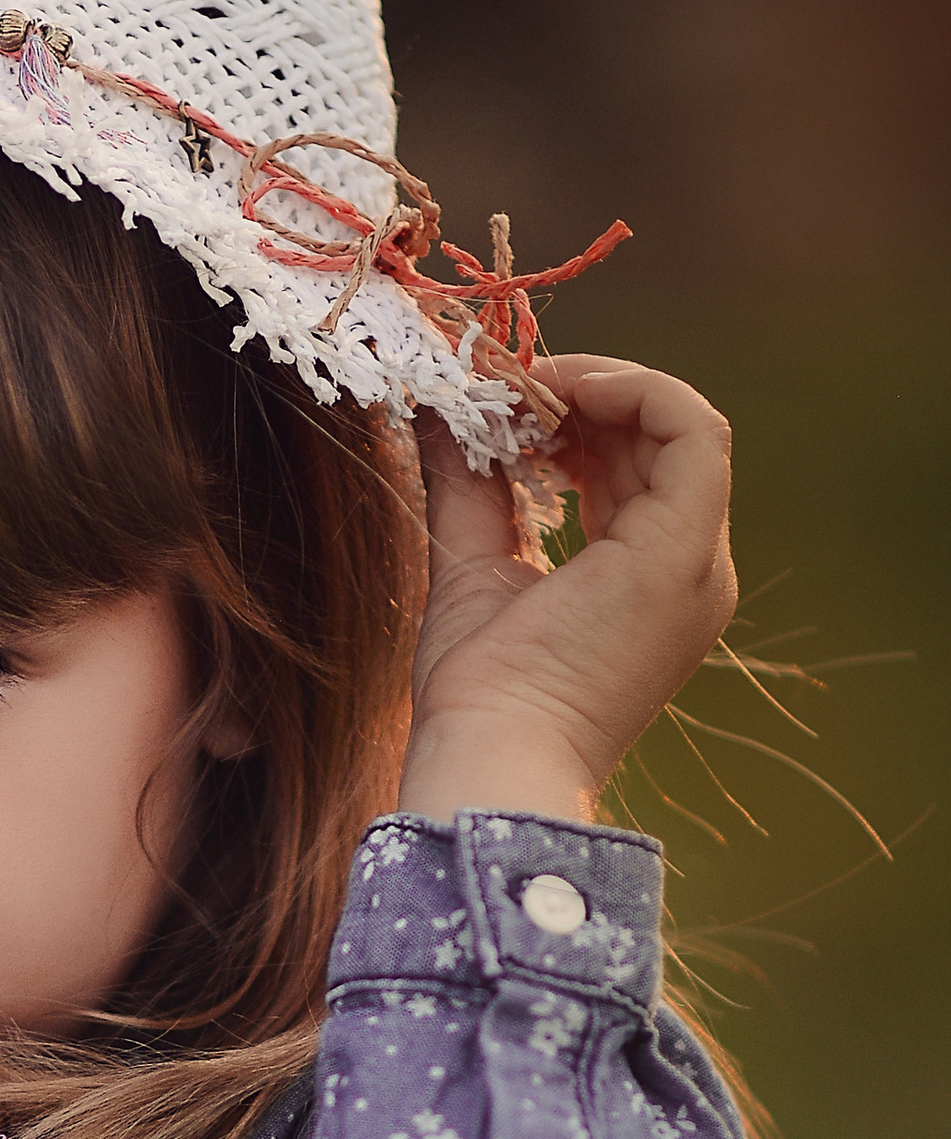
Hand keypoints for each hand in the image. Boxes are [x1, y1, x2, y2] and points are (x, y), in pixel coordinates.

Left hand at [396, 353, 738, 826]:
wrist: (490, 754)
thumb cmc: (477, 693)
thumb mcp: (470, 561)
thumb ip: (468, 483)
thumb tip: (443, 406)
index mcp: (647, 582)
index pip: (632, 469)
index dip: (572, 420)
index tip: (499, 404)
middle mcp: (689, 572)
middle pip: (656, 444)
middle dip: (581, 398)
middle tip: (502, 385)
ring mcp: (696, 562)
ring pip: (680, 427)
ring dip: (599, 387)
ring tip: (522, 388)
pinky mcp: (685, 550)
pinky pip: (692, 429)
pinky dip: (631, 391)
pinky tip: (558, 393)